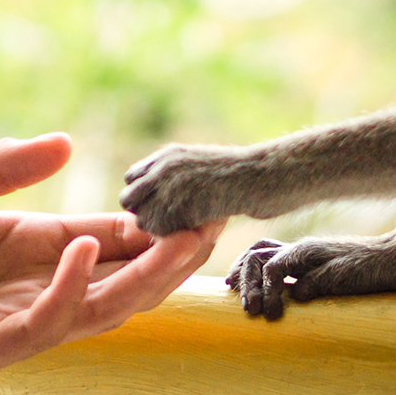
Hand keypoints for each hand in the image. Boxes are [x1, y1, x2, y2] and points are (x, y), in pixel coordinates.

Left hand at [0, 134, 222, 394]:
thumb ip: (3, 166)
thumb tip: (67, 141)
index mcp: (31, 251)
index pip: (109, 239)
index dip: (154, 225)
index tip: (198, 199)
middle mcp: (34, 290)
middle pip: (123, 279)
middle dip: (171, 256)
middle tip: (216, 224)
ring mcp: (15, 322)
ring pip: (101, 308)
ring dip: (144, 279)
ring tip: (182, 241)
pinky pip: (43, 323)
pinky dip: (69, 291)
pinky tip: (84, 251)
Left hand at [119, 142, 254, 235]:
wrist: (267, 175)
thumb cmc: (245, 174)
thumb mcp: (203, 164)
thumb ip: (178, 174)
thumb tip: (161, 196)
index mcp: (168, 155)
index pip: (132, 179)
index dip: (143, 197)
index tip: (160, 208)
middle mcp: (163, 168)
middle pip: (128, 199)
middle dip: (143, 214)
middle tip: (167, 225)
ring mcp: (171, 186)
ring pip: (141, 219)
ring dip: (158, 229)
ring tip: (184, 229)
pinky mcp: (183, 206)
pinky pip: (161, 231)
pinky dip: (172, 239)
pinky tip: (194, 233)